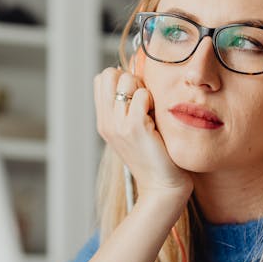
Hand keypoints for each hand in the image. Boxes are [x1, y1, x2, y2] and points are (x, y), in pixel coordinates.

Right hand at [94, 68, 192, 204]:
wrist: (161, 187)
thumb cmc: (155, 157)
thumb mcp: (133, 131)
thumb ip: (129, 108)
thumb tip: (136, 79)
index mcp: (104, 122)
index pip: (101, 80)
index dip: (120, 80)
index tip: (136, 97)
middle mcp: (106, 122)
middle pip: (108, 75)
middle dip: (129, 79)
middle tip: (144, 101)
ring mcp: (118, 125)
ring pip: (125, 80)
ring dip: (143, 89)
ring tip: (151, 110)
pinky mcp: (135, 127)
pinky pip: (142, 95)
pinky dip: (152, 100)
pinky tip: (156, 118)